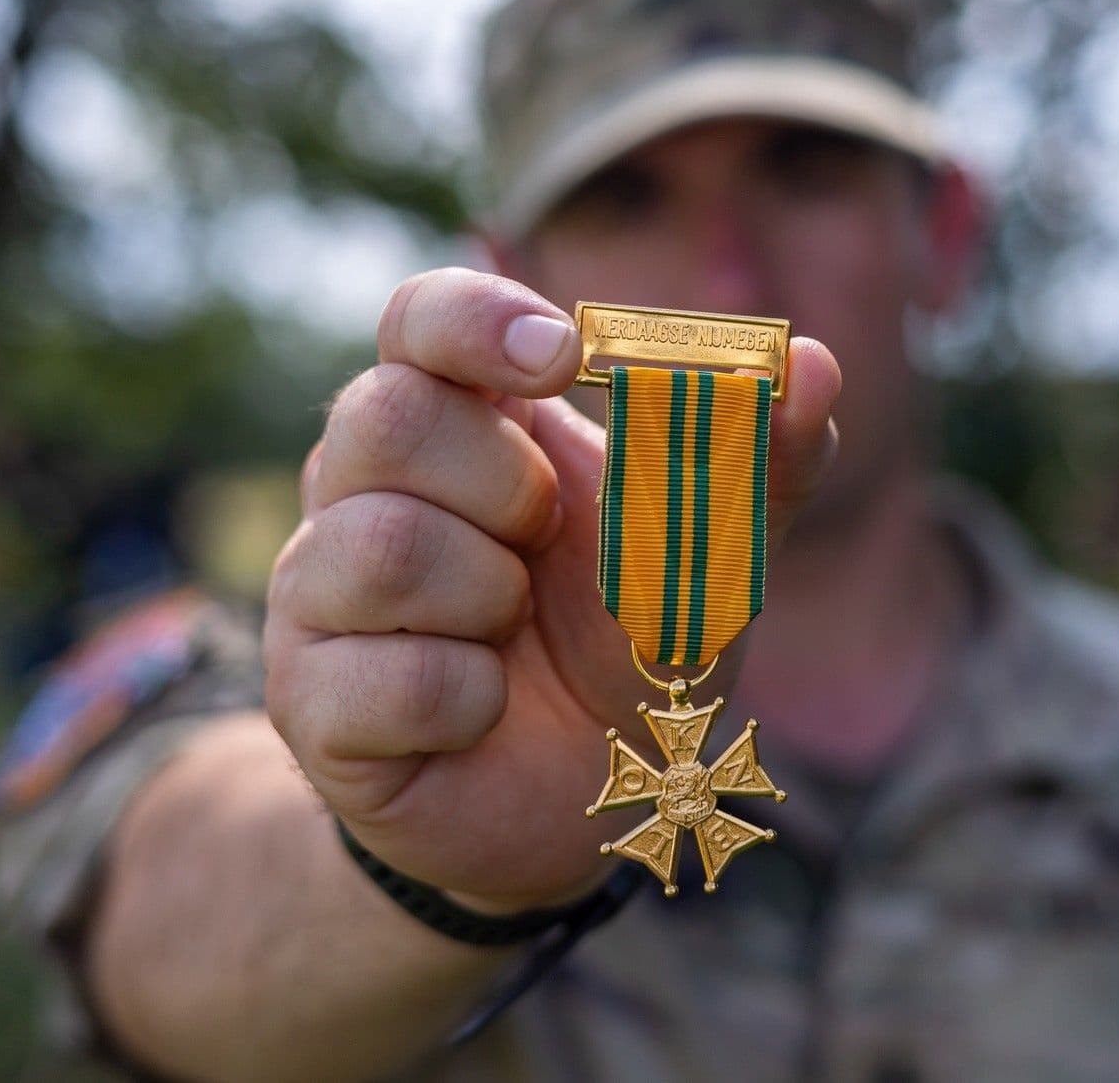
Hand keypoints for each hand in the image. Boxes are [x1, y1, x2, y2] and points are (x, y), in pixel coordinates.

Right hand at [266, 268, 839, 910]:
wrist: (583, 799)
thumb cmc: (632, 643)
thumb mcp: (711, 554)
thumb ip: (759, 461)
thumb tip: (813, 362)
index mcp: (458, 418)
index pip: (419, 318)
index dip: (476, 321)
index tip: (565, 357)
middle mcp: (363, 485)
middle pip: (385, 416)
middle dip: (503, 484)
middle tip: (542, 539)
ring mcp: (318, 589)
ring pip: (383, 545)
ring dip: (489, 598)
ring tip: (513, 630)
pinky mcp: (306, 698)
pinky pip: (386, 676)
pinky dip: (470, 700)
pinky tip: (485, 710)